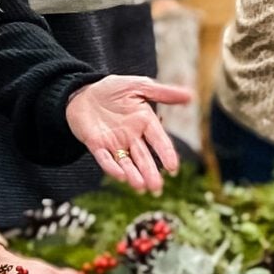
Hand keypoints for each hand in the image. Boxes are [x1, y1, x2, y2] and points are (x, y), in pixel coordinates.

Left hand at [64, 76, 192, 194]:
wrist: (83, 91)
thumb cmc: (112, 89)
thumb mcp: (138, 86)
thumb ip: (162, 93)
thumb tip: (191, 95)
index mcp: (144, 122)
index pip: (159, 140)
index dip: (166, 154)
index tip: (173, 168)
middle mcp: (131, 137)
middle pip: (143, 157)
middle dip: (150, 173)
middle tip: (157, 188)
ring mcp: (114, 143)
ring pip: (126, 163)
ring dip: (134, 175)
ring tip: (141, 187)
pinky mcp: (96, 145)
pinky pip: (105, 158)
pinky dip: (112, 167)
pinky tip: (120, 176)